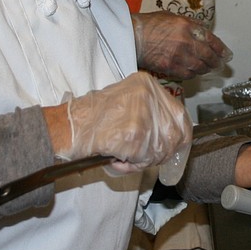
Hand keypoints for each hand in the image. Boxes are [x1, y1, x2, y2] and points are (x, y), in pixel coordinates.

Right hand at [60, 72, 191, 173]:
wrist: (69, 126)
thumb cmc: (93, 118)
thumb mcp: (127, 100)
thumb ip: (151, 112)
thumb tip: (173, 136)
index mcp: (148, 84)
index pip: (181, 116)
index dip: (178, 138)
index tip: (171, 149)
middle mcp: (149, 94)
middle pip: (174, 136)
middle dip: (160, 153)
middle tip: (140, 156)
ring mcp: (142, 114)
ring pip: (160, 150)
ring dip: (142, 160)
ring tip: (122, 155)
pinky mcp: (133, 134)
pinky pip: (142, 159)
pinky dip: (129, 165)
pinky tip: (115, 157)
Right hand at [132, 12, 231, 78]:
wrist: (132, 36)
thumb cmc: (150, 24)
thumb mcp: (172, 17)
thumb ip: (190, 24)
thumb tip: (204, 30)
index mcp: (186, 26)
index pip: (211, 39)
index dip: (221, 48)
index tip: (226, 53)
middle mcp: (185, 41)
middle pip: (208, 55)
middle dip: (216, 61)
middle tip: (219, 63)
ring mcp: (178, 56)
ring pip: (200, 67)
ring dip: (205, 69)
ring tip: (207, 68)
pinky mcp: (170, 68)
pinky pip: (188, 74)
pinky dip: (193, 74)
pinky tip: (194, 72)